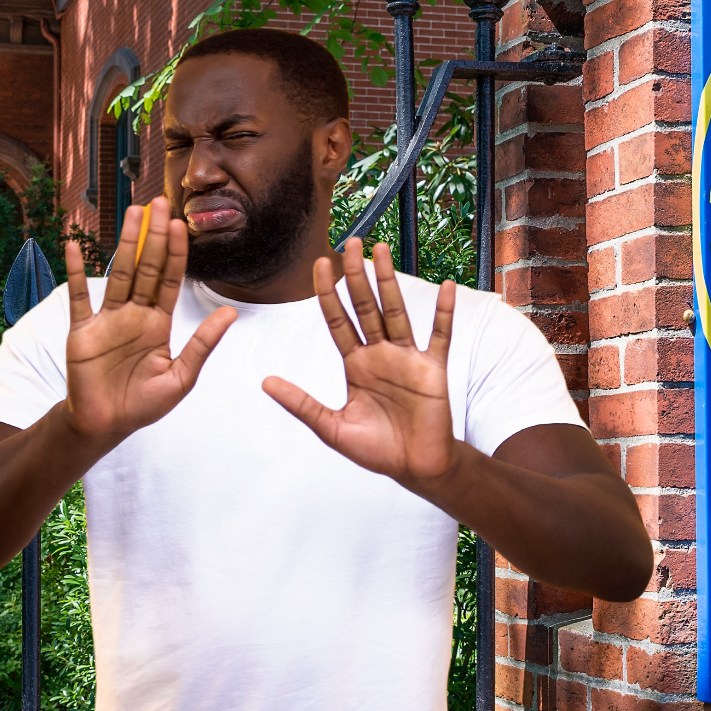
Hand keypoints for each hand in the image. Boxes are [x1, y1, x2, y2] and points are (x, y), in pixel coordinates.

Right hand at [62, 197, 236, 441]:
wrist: (106, 425)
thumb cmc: (144, 404)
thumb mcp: (181, 378)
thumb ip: (202, 344)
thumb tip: (230, 312)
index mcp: (158, 323)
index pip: (169, 280)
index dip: (175, 253)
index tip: (181, 224)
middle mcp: (134, 314)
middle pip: (145, 267)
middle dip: (153, 236)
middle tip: (159, 203)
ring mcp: (107, 319)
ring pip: (118, 273)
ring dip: (124, 243)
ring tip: (132, 212)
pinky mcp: (82, 331)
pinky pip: (79, 297)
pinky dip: (76, 272)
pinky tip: (73, 246)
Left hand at [263, 239, 459, 483]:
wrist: (415, 468)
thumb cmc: (376, 450)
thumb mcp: (332, 428)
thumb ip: (302, 404)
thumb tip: (265, 382)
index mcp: (356, 365)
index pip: (338, 320)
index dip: (328, 293)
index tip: (320, 264)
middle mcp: (380, 354)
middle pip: (365, 306)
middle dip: (356, 275)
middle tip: (350, 242)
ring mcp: (408, 358)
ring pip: (396, 311)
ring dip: (389, 280)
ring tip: (382, 249)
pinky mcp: (433, 369)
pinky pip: (440, 335)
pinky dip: (444, 312)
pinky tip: (445, 286)